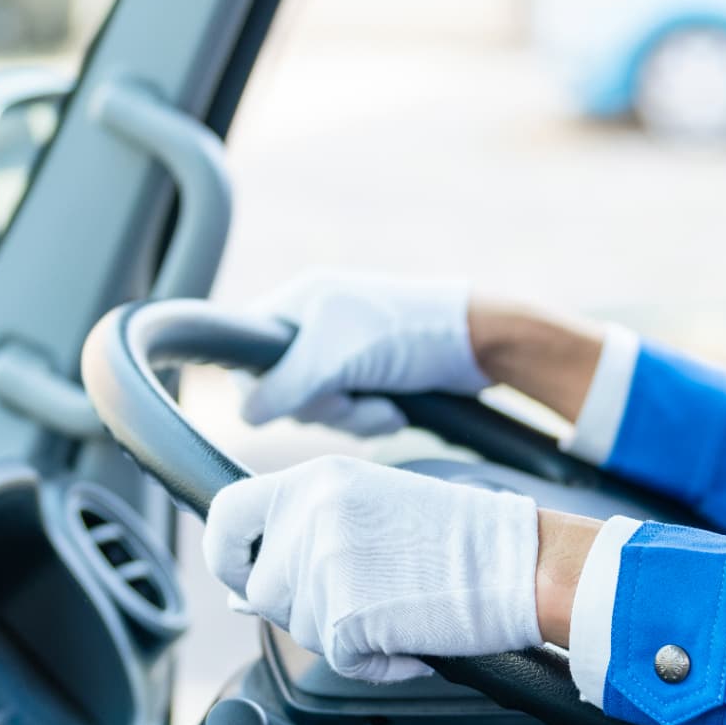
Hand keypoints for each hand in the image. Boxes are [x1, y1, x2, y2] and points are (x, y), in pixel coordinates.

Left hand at [202, 457, 540, 681]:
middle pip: (263, 589)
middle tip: (370, 596)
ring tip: (399, 608)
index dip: (227, 556)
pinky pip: (336, 661)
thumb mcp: (369, 514)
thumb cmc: (461, 541)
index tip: (244, 577)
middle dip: (305, 608)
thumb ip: (303, 539)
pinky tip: (409, 636)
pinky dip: (374, 664)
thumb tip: (241, 592)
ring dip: (344, 636)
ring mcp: (322, 563)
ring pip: (298, 629)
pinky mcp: (341, 614)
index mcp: (314, 479)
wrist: (517, 564)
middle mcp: (309, 513)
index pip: (225, 514)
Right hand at [239, 269, 489, 435]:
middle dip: (323, 406)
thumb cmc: (407, 334)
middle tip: (349, 395)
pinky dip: (372, 420)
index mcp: (301, 304)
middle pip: (285, 392)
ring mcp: (346, 357)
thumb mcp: (335, 358)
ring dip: (353, 418)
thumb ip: (284, 386)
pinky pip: (350, 418)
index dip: (263, 383)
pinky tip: (397, 409)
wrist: (479, 346)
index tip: (292, 396)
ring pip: (320, 411)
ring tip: (385, 403)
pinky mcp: (373, 382)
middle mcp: (319, 329)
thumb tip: (246, 413)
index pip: (250, 350)